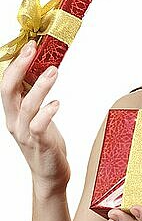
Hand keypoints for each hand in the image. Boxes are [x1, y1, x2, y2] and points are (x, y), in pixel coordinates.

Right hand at [0, 40, 69, 194]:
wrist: (50, 174)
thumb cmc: (46, 143)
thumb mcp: (37, 116)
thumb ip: (35, 97)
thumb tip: (43, 69)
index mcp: (12, 113)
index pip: (6, 83)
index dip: (14, 63)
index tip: (29, 45)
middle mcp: (15, 122)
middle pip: (8, 90)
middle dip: (19, 67)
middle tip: (33, 50)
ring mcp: (26, 134)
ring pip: (26, 105)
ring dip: (40, 86)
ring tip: (53, 71)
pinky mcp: (40, 144)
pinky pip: (39, 126)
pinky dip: (47, 113)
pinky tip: (56, 103)